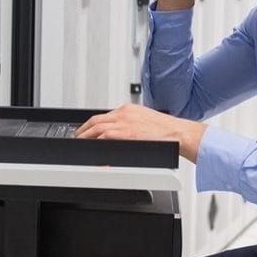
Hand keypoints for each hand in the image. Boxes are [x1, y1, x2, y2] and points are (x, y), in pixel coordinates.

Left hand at [74, 103, 205, 162]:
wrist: (178, 133)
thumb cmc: (167, 132)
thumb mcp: (146, 123)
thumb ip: (132, 127)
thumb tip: (122, 136)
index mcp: (129, 109)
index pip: (105, 115)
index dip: (93, 123)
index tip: (88, 129)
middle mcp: (124, 113)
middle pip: (96, 119)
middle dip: (84, 129)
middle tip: (78, 136)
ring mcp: (124, 122)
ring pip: (96, 127)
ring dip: (85, 135)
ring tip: (79, 142)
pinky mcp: (125, 133)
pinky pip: (103, 136)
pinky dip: (94, 142)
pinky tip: (90, 147)